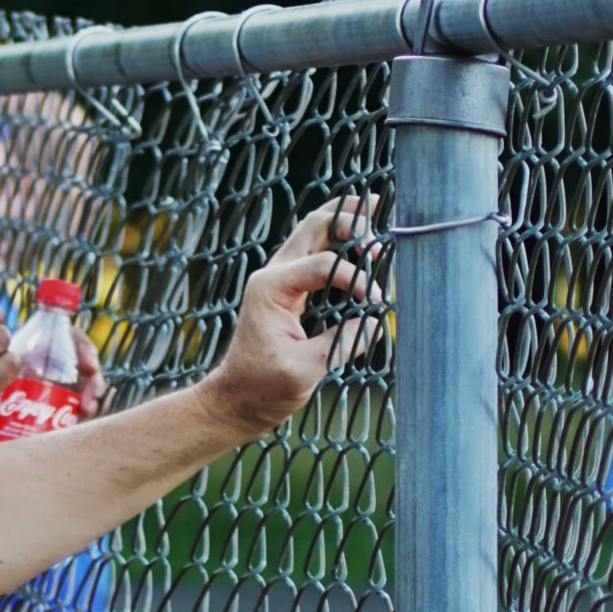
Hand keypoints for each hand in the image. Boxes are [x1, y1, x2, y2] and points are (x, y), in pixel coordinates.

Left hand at [193, 195, 383, 440]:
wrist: (235, 400)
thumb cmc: (261, 388)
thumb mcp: (304, 371)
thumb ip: (341, 344)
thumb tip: (375, 322)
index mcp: (271, 289)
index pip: (323, 265)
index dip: (355, 279)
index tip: (374, 301)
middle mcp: (274, 276)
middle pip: (314, 227)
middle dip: (348, 218)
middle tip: (377, 220)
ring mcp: (281, 280)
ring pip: (314, 233)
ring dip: (344, 222)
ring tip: (373, 211)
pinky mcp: (291, 291)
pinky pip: (317, 255)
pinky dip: (340, 243)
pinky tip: (362, 241)